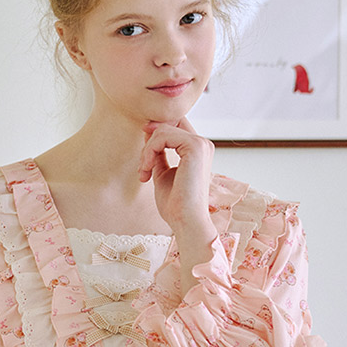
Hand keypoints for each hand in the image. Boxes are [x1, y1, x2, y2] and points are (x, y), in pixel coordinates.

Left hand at [138, 110, 214, 274]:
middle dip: (150, 141)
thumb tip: (148, 131)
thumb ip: (159, 153)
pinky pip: (163, 135)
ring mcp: (200, 144)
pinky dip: (149, 150)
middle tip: (143, 166)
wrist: (186, 223)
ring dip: (147, 149)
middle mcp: (203, 143)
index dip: (156, 132)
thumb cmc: (176, 205)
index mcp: (198, 150)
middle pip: (168, 123)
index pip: (175, 125)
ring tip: (144, 171)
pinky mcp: (195, 147)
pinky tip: (147, 169)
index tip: (144, 152)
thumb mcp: (163, 173)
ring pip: (163, 129)